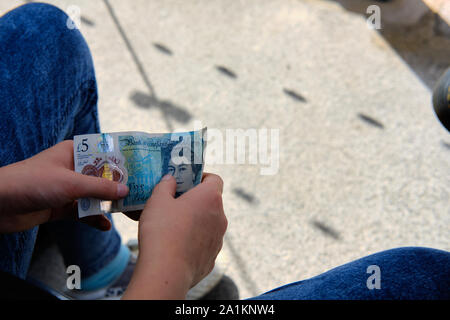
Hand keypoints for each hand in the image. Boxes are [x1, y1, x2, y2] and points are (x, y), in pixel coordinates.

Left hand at [0, 140, 128, 232]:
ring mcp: (67, 188)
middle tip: (139, 192)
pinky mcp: (61, 206)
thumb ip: (99, 187)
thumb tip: (125, 190)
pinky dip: (93, 219)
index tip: (141, 165)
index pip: (103, 151)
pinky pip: (82, 212)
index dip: (121, 157)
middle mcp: (72, 168)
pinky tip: (105, 226)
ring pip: (94, 195)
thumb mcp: (71, 183)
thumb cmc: (31, 182)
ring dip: (107, 204)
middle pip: (102, 175)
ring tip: (127, 210)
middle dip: (118, 185)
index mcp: (74, 152)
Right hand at [123, 173, 226, 299]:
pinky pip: (205, 243)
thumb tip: (170, 180)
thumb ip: (165, 186)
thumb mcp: (157, 201)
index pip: (215, 179)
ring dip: (196, 222)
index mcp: (210, 198)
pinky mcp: (213, 257)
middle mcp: (220, 217)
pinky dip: (194, 241)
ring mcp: (218, 239)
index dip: (202, 177)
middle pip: (211, 202)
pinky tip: (177, 246)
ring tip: (174, 227)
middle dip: (195, 201)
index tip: (187, 182)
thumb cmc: (162, 231)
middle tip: (176, 203)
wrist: (167, 271)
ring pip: (209, 224)